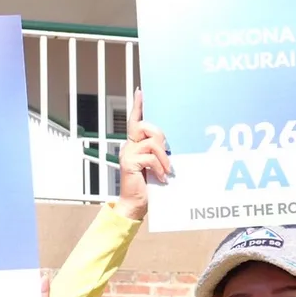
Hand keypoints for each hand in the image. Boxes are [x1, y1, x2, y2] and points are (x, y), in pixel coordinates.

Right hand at [114, 88, 172, 221]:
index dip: (137, 106)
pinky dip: (159, 168)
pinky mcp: (129, 162)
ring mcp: (128, 153)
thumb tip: (167, 144)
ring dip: (163, 158)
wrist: (135, 204)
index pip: (135, 121)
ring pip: (152, 142)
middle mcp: (129, 146)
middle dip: (161, 139)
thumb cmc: (147, 186)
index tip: (140, 92)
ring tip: (165, 171)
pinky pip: (150, 157)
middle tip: (166, 159)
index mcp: (134, 144)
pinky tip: (161, 178)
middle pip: (147, 127)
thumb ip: (157, 152)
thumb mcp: (155, 165)